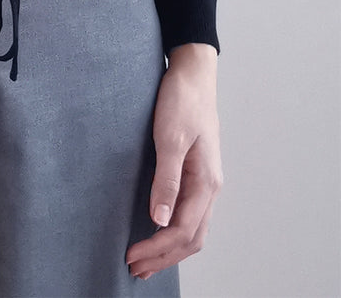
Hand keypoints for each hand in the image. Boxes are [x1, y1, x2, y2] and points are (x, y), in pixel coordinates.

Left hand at [126, 43, 222, 280]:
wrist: (193, 72)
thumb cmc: (182, 100)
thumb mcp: (171, 138)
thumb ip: (167, 180)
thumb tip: (159, 220)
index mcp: (207, 182)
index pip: (183, 230)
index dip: (157, 249)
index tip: (131, 257)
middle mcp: (210, 186)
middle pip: (191, 237)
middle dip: (164, 257)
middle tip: (135, 269)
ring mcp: (205, 180)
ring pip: (193, 228)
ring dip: (170, 248)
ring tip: (145, 260)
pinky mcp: (196, 171)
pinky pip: (189, 212)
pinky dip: (174, 230)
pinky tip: (158, 230)